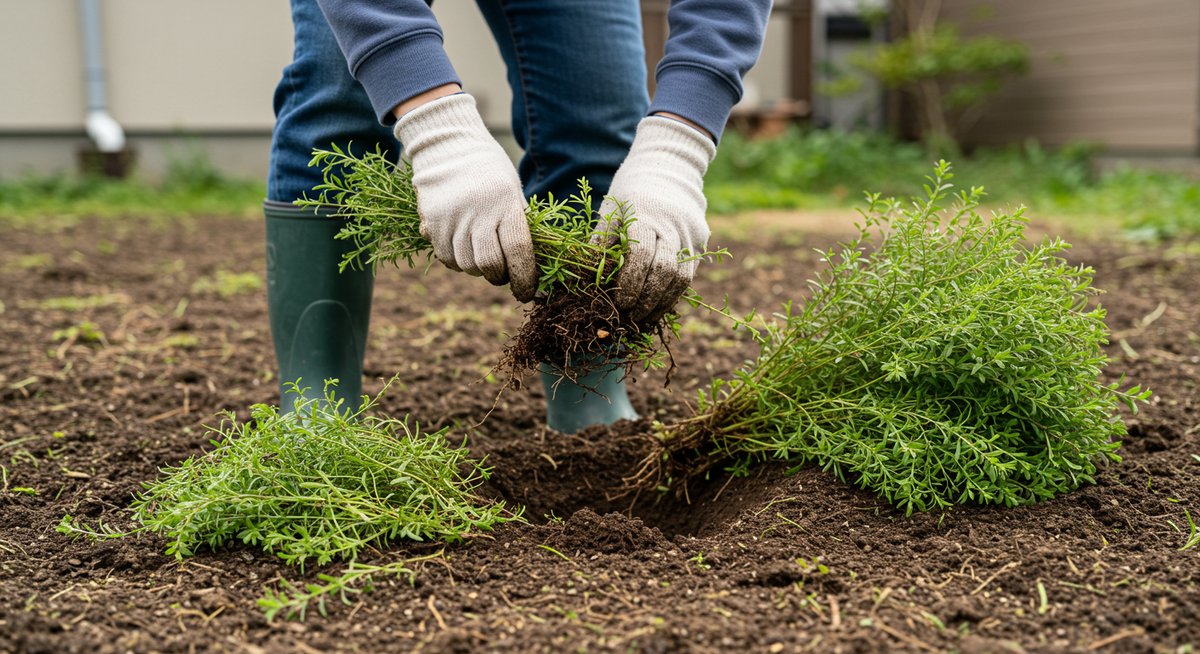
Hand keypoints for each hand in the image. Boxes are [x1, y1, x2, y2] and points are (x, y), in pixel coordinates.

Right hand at [393, 93, 536, 301]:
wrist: (447, 145)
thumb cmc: (489, 171)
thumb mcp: (513, 191)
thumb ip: (518, 224)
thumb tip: (529, 265)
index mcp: (505, 203)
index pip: (518, 250)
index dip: (524, 277)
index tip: (527, 292)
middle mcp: (478, 212)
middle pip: (489, 264)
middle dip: (499, 276)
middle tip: (503, 272)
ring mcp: (451, 218)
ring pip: (466, 265)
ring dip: (478, 269)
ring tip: (482, 255)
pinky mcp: (431, 223)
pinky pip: (446, 258)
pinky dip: (457, 261)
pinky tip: (462, 247)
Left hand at [597, 115, 716, 321]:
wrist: (670, 166)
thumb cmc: (632, 189)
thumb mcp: (611, 208)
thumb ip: (601, 241)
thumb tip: (585, 277)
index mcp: (646, 214)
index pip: (641, 255)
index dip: (630, 283)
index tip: (619, 302)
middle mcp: (673, 225)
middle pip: (665, 271)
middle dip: (646, 299)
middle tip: (629, 317)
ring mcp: (691, 234)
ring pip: (682, 278)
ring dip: (662, 302)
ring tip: (643, 318)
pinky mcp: (702, 241)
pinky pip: (689, 274)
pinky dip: (673, 294)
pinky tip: (657, 305)